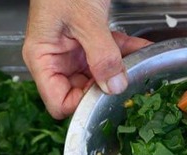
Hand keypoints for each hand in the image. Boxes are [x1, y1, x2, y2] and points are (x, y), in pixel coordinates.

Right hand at [22, 0, 152, 118]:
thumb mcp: (85, 18)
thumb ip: (101, 55)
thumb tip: (114, 87)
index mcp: (42, 58)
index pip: (58, 102)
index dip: (82, 105)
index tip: (106, 97)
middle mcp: (56, 59)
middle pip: (81, 92)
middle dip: (107, 88)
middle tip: (129, 83)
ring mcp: (74, 50)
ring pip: (99, 75)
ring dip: (121, 71)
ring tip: (141, 65)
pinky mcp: (89, 40)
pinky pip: (109, 55)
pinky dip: (127, 52)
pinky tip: (144, 49)